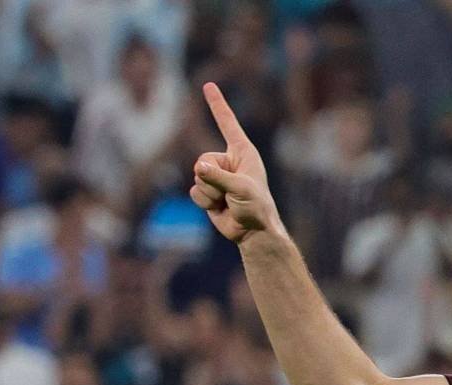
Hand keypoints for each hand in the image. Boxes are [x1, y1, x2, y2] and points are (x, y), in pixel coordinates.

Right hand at [189, 83, 278, 242]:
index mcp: (243, 152)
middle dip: (212, 179)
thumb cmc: (256, 207)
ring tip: (228, 202)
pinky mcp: (209, 191)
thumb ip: (218, 177)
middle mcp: (229, 161)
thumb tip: (200, 168)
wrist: (254, 232)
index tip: (208, 85)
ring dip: (210, 193)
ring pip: (197, 176)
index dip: (217, 104)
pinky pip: (195, 191)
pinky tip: (220, 209)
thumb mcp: (241, 189)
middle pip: (203, 159)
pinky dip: (205, 201)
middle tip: (230, 193)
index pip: (227, 123)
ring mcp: (217, 176)